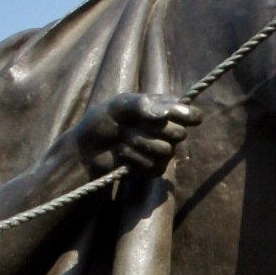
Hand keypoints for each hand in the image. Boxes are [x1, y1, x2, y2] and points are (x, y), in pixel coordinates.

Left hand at [75, 92, 199, 178]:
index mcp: (163, 110)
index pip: (190, 113)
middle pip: (179, 133)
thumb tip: (165, 115)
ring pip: (166, 150)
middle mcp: (167, 131)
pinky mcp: (154, 169)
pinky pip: (154, 166)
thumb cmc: (101, 122)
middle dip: (154, 130)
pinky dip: (135, 159)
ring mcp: (162, 152)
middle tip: (133, 126)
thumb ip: (143, 105)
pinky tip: (123, 155)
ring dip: (139, 144)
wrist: (86, 150)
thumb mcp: (119, 105)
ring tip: (123, 140)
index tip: (171, 115)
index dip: (186, 115)